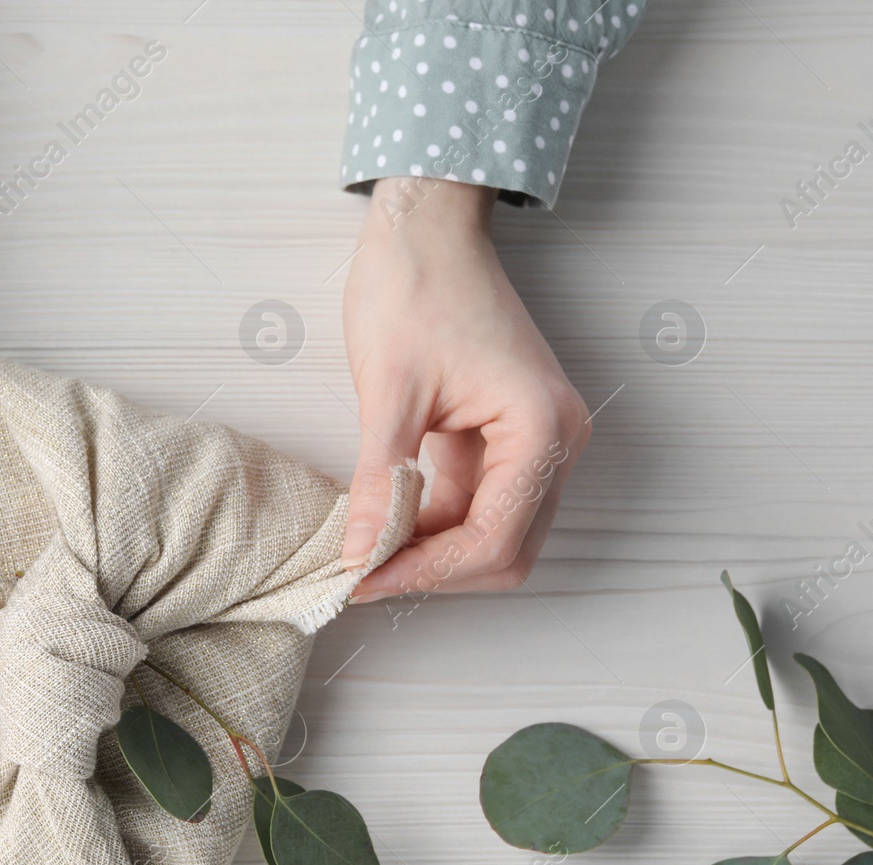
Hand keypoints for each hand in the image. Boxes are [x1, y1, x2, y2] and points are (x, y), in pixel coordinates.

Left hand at [339, 177, 590, 604]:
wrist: (425, 229)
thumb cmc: (412, 289)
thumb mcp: (388, 393)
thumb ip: (382, 483)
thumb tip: (360, 557)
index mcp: (542, 428)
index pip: (494, 540)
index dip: (426, 572)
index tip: (362, 583)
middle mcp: (557, 441)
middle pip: (506, 550)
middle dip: (435, 570)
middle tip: (363, 575)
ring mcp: (538, 439)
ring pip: (494, 532)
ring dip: (434, 550)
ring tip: (366, 551)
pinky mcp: (509, 435)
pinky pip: (479, 501)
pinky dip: (434, 521)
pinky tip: (384, 521)